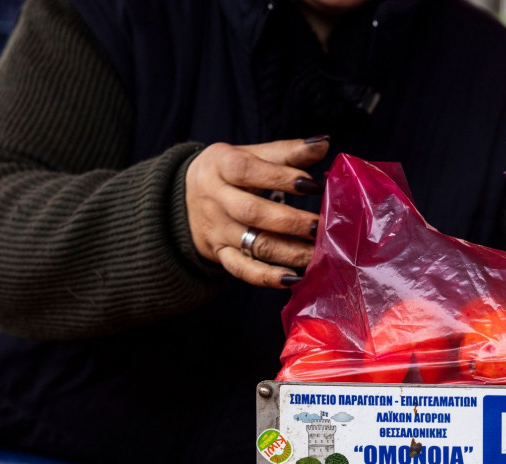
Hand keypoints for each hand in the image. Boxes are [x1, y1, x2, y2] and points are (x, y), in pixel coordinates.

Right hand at [185, 136, 328, 287]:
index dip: (281, 178)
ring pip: (253, 244)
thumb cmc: (228, 173)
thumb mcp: (249, 154)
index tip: (313, 185)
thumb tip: (324, 142)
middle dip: (290, 221)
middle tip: (320, 227)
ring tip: (318, 254)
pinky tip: (293, 278)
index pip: (249, 171)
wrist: (182, 198)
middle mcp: (216, 198)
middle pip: (252, 212)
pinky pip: (241, 269)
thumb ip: (286, 151)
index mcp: (221, 166)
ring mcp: (217, 229)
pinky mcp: (219, 254)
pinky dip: (266, 277)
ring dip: (289, 252)